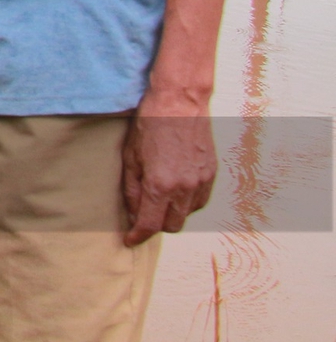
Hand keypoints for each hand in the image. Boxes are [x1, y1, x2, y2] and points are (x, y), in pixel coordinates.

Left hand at [121, 93, 215, 245]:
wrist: (180, 101)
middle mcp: (184, 188)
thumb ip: (132, 189)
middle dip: (155, 225)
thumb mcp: (130, 156)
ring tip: (158, 198)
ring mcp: (201, 182)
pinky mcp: (212, 174)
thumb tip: (133, 213)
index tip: (130, 240)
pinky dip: (187, 202)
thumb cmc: (150, 124)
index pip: (150, 224)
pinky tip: (175, 190)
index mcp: (160, 185)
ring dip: (172, 213)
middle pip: (171, 226)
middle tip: (142, 215)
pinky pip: (200, 201)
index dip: (138, 236)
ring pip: (187, 215)